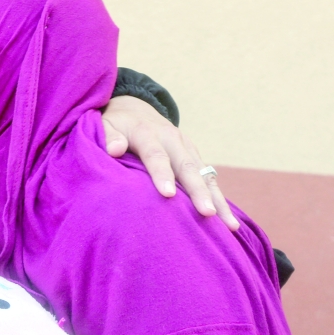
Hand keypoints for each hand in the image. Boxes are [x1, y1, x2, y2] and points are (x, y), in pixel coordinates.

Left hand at [101, 95, 239, 230]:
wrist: (133, 108)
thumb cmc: (114, 124)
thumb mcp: (104, 124)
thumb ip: (108, 136)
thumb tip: (115, 149)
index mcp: (147, 133)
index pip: (155, 155)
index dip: (162, 174)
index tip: (167, 195)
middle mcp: (171, 139)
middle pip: (187, 167)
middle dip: (198, 191)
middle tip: (208, 213)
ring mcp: (186, 148)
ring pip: (205, 175)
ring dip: (218, 200)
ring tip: (229, 226)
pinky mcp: (193, 157)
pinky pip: (209, 179)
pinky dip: (220, 199)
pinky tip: (228, 222)